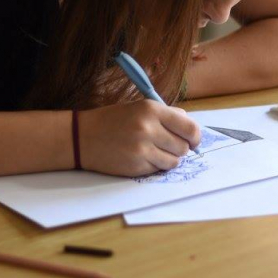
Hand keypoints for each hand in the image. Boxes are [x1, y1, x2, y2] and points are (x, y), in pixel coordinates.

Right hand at [76, 101, 201, 176]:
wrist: (82, 137)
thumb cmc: (113, 120)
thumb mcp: (139, 107)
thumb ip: (166, 115)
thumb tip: (189, 124)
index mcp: (152, 110)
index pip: (189, 127)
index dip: (195, 137)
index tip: (193, 141)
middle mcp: (149, 129)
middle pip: (183, 147)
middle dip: (180, 148)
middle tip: (168, 145)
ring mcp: (142, 150)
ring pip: (174, 161)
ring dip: (169, 159)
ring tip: (155, 151)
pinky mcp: (136, 166)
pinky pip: (159, 170)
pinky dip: (155, 166)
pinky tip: (142, 157)